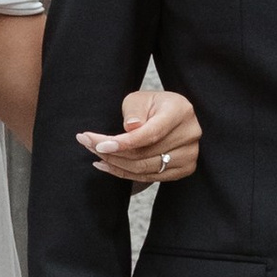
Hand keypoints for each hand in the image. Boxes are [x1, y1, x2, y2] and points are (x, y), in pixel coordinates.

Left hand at [80, 88, 201, 183]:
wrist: (169, 115)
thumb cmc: (151, 105)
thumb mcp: (139, 99)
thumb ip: (134, 112)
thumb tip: (131, 128)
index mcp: (180, 111)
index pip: (150, 133)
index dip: (123, 142)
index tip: (98, 144)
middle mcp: (190, 134)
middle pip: (145, 154)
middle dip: (111, 152)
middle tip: (87, 144)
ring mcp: (190, 154)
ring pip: (145, 168)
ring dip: (115, 164)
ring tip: (95, 155)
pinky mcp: (185, 169)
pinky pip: (150, 177)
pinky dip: (125, 173)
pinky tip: (107, 165)